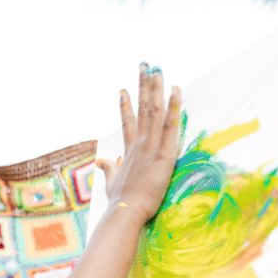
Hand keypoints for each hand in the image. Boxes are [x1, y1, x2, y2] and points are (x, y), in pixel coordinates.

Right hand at [96, 64, 180, 223]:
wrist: (126, 211)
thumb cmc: (120, 201)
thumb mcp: (112, 182)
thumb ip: (109, 168)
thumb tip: (101, 161)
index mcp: (129, 152)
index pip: (128, 123)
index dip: (125, 106)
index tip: (123, 90)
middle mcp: (139, 145)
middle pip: (142, 109)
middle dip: (143, 86)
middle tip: (144, 66)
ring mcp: (151, 148)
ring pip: (154, 112)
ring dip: (156, 89)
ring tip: (157, 70)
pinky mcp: (164, 155)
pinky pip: (171, 127)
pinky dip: (174, 108)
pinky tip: (176, 90)